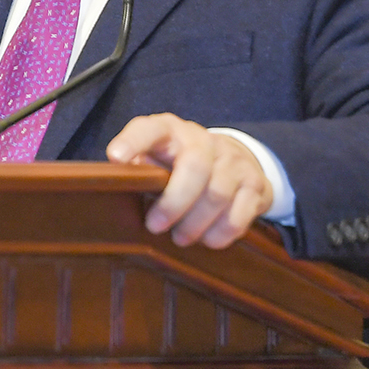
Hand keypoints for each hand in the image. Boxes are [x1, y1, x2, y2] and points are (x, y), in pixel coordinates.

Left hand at [106, 113, 272, 248]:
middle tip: (156, 226)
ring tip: (180, 238)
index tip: (116, 158)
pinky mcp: (254, 184)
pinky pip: (240, 214)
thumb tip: (114, 189)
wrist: (235, 159)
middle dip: (173, 203)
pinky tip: (208, 240)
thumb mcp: (157, 157)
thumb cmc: (180, 163)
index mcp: (170, 130)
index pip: (150, 128)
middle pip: (194, 167)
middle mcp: (203, 140)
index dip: (133, 141)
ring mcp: (233, 160)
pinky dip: (221, 233)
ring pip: (217, 194)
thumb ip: (139, 168)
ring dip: (195, 224)